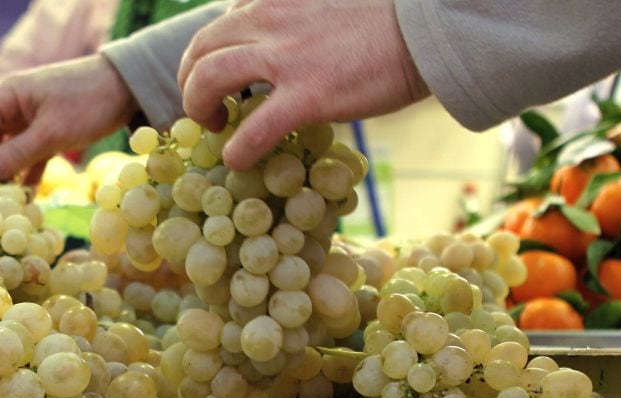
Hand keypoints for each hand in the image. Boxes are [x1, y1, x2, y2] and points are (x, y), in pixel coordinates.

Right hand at [0, 54, 139, 183]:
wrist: (126, 88)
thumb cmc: (88, 102)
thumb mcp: (52, 131)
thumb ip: (18, 152)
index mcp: (7, 96)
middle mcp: (14, 107)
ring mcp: (31, 120)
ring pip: (10, 151)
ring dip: (9, 175)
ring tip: (6, 204)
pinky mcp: (48, 132)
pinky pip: (30, 156)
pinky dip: (29, 173)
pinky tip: (28, 196)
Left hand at [178, 0, 429, 169]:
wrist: (430, 30)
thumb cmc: (390, 22)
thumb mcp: (329, 5)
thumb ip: (297, 20)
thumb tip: (287, 50)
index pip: (221, 23)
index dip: (209, 56)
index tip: (217, 80)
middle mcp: (271, 19)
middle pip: (201, 48)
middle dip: (190, 82)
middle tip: (205, 109)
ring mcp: (286, 57)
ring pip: (209, 78)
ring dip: (198, 107)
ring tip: (213, 127)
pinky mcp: (308, 94)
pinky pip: (252, 128)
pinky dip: (236, 149)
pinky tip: (237, 159)